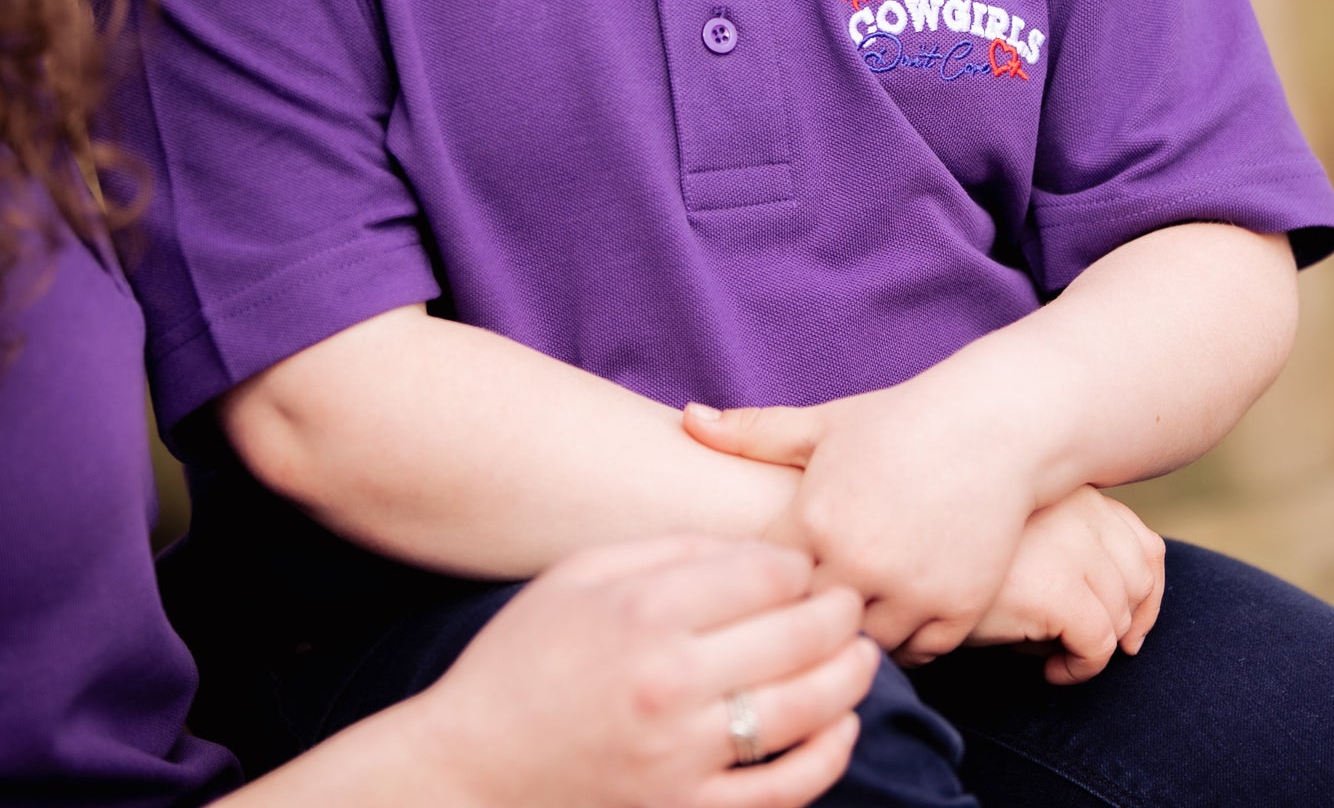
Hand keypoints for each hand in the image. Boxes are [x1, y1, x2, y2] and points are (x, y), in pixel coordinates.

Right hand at [419, 535, 880, 807]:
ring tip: (863, 656)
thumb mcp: (580, 575)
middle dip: (840, 612)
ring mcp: (683, 758)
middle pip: (800, 637)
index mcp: (645, 612)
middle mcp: (672, 683)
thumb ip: (667, 550)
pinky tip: (842, 727)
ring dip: (851, 678)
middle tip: (851, 601)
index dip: (798, 565)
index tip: (800, 566)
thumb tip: (751, 551)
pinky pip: (785, 791)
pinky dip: (829, 757)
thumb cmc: (523, 657)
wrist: (471, 768)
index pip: (767, 576)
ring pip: (807, 711)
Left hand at [684, 380, 1037, 665]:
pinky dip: (904, 644)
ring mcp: (911, 590)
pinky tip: (891, 618)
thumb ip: (752, 432)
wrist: (994, 425)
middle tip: (794, 618)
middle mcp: (859, 561)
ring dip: (850, 639)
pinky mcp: (957, 608)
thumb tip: (687, 417)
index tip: (755, 586)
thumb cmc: (899, 421)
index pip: (760, 586)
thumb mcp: (822, 423)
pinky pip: (917, 654)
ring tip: (841, 623)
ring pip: (860, 649)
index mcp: (813, 519)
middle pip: (804, 626)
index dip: (755, 589)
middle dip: (797, 623)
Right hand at [963, 486, 1165, 683]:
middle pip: (1141, 574)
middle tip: (1096, 649)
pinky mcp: (1056, 587)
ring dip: (1098, 646)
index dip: (1145, 590)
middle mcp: (1077, 506)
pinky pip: (1098, 644)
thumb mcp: (1012, 533)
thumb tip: (1121, 606)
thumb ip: (1060, 541)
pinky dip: (1084, 668)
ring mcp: (1069, 543)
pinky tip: (1050, 671)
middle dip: (1129, 621)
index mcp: (1066, 487)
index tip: (1124, 626)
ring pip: (1120, 613)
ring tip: (1058, 657)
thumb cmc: (949, 545)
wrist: (902, 558)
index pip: (1138, 537)